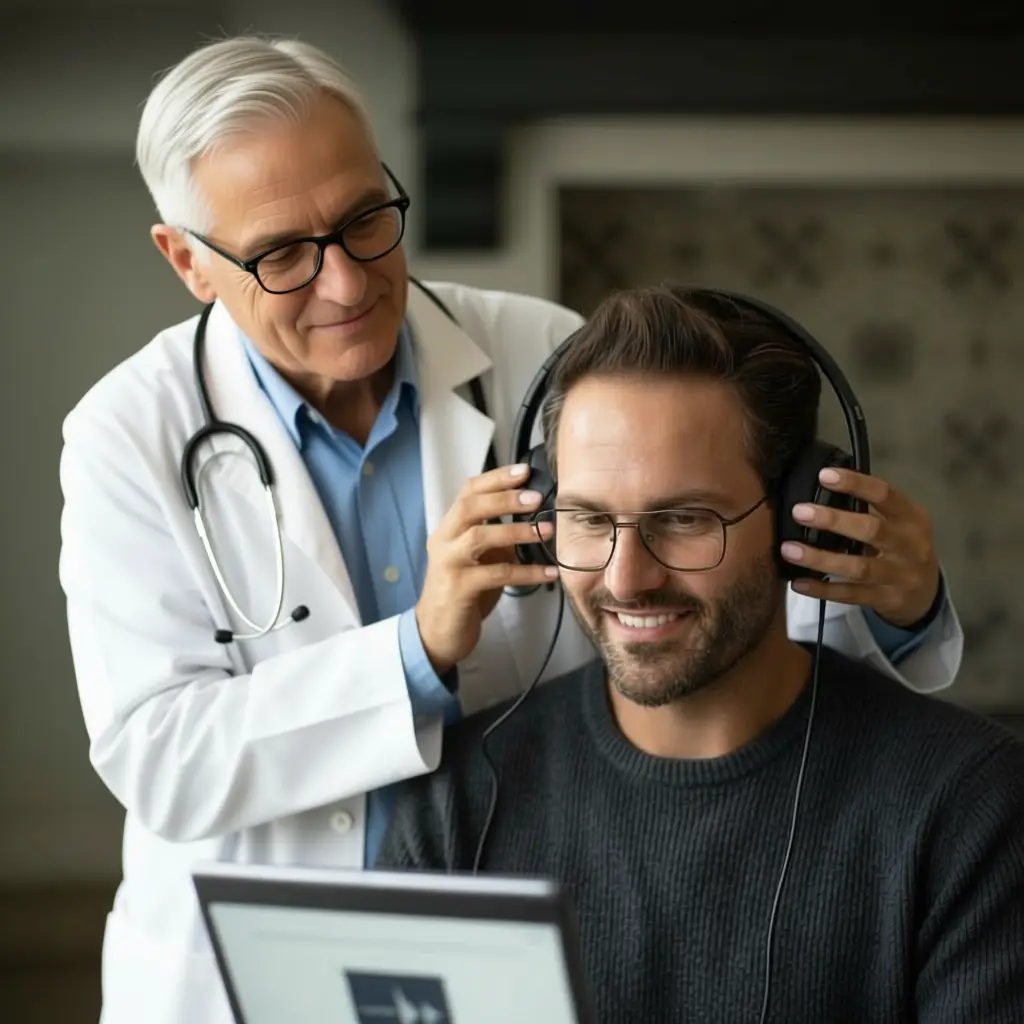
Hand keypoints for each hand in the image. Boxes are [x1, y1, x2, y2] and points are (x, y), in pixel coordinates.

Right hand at [416, 463, 558, 673]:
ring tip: (546, 530)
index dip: (496, 478)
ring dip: (517, 531)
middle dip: (505, 498)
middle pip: (470, 507)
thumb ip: (496, 537)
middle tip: (536, 498)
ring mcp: (449, 564)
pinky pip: (497, 574)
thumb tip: (535, 518)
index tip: (524, 470)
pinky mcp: (459, 589)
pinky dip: (527, 572)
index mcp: (449, 528)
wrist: (438, 632)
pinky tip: (549, 572)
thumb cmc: (464, 592)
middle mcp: (444, 541)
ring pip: (480, 537)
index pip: (468, 491)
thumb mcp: (479, 558)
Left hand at [781, 468, 941, 628]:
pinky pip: (851, 595)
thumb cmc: (903, 548)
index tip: (824, 475)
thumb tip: (820, 490)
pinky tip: (798, 583)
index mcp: (912, 518)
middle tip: (799, 512)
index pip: (885, 495)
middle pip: (871, 530)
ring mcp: (900, 576)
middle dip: (833, 521)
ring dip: (820, 558)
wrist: (927, 593)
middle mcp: (911, 546)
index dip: (856, 484)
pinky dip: (823, 589)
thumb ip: (870, 510)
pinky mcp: (887, 600)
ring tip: (788, 550)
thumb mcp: (899, 524)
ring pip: (858, 567)